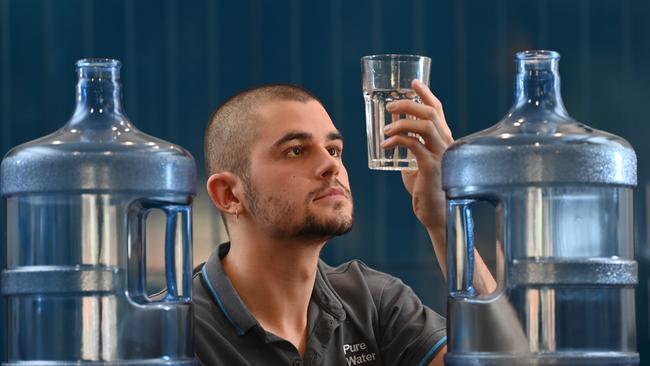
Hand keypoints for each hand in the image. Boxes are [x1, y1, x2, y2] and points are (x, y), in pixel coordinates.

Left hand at [381, 79, 452, 230]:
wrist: (436, 213)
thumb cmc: (426, 188)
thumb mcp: (416, 161)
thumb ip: (410, 144)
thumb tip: (393, 128)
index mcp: (444, 139)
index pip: (438, 109)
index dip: (426, 93)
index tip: (412, 82)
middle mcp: (446, 143)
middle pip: (430, 112)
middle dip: (409, 103)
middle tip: (390, 104)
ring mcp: (441, 154)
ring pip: (424, 124)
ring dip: (401, 122)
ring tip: (385, 129)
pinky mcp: (431, 166)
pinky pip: (413, 144)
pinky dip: (397, 141)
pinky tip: (385, 146)